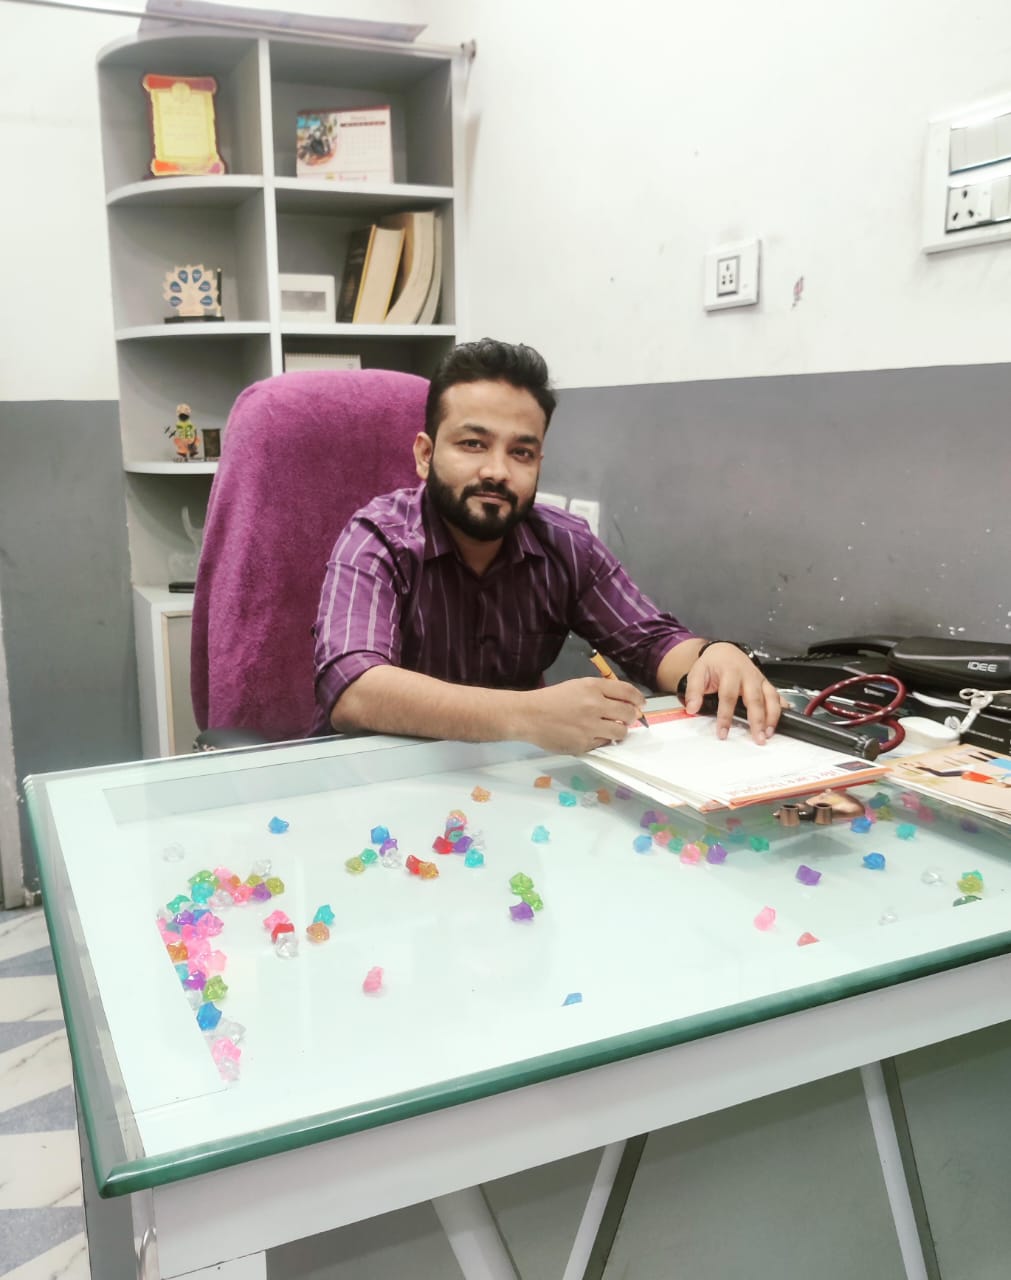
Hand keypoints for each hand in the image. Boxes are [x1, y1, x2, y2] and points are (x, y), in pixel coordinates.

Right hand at [518, 678, 645, 754]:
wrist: (528, 715)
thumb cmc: (552, 698)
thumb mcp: (577, 686)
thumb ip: (601, 692)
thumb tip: (626, 703)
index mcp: (592, 687)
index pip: (627, 691)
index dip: (638, 698)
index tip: (641, 703)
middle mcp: (594, 706)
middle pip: (628, 713)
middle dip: (632, 716)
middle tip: (627, 718)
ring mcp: (590, 727)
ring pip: (621, 732)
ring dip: (620, 731)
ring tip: (612, 729)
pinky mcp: (584, 744)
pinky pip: (604, 744)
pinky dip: (603, 740)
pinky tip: (594, 736)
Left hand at [682, 643, 780, 743]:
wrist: (724, 651)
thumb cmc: (713, 664)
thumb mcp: (697, 673)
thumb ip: (694, 691)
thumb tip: (692, 708)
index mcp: (730, 671)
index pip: (728, 696)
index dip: (725, 716)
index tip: (723, 733)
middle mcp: (748, 675)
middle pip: (755, 699)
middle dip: (758, 720)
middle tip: (757, 738)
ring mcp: (760, 679)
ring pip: (771, 698)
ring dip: (772, 717)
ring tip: (768, 733)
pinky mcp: (766, 683)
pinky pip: (778, 695)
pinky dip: (783, 707)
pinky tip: (784, 719)